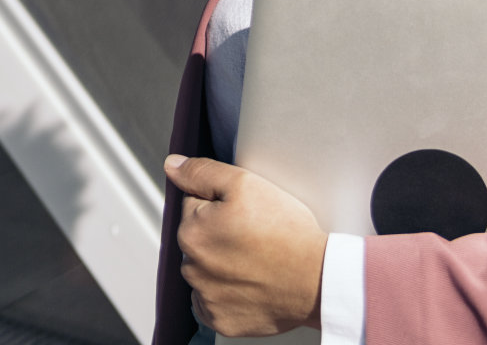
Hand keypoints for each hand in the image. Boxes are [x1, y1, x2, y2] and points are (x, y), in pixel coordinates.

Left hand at [164, 154, 327, 337]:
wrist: (314, 280)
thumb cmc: (283, 230)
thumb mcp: (245, 183)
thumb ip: (203, 172)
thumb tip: (172, 166)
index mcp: (191, 231)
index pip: (194, 203)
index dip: (221, 200)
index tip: (245, 208)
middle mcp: (191, 268)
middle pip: (199, 237)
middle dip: (219, 230)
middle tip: (255, 230)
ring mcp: (205, 298)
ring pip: (207, 267)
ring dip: (224, 260)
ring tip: (258, 255)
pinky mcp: (220, 321)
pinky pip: (216, 299)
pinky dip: (230, 290)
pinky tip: (253, 280)